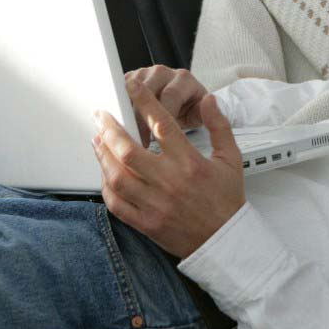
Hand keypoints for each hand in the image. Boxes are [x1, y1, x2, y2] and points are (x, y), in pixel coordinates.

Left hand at [93, 78, 244, 258]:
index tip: (131, 88)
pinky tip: (105, 172)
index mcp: (190, 163)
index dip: (144, 102)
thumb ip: (219, 126)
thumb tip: (209, 100)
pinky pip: (116, 203)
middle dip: (110, 129)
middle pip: (128, 150)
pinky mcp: (145, 222)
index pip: (162, 124)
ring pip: (117, 176)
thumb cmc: (227, 199)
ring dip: (102, 155)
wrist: (225, 240)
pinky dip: (106, 185)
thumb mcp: (231, 158)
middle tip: (102, 115)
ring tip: (97, 140)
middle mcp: (169, 182)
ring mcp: (154, 204)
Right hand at [124, 65, 208, 144]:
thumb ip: (208, 114)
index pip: (171, 96)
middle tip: (136, 141)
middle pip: (147, 92)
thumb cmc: (191, 111)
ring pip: (130, 92)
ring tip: (126, 138)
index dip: (163, 117)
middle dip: (141, 119)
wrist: (180, 102)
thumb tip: (209, 102)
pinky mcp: (129, 80)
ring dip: (126, 115)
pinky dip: (118, 111)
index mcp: (184, 79)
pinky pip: (119, 93)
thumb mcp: (201, 115)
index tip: (158, 138)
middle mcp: (163, 72)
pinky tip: (117, 128)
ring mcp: (144, 73)